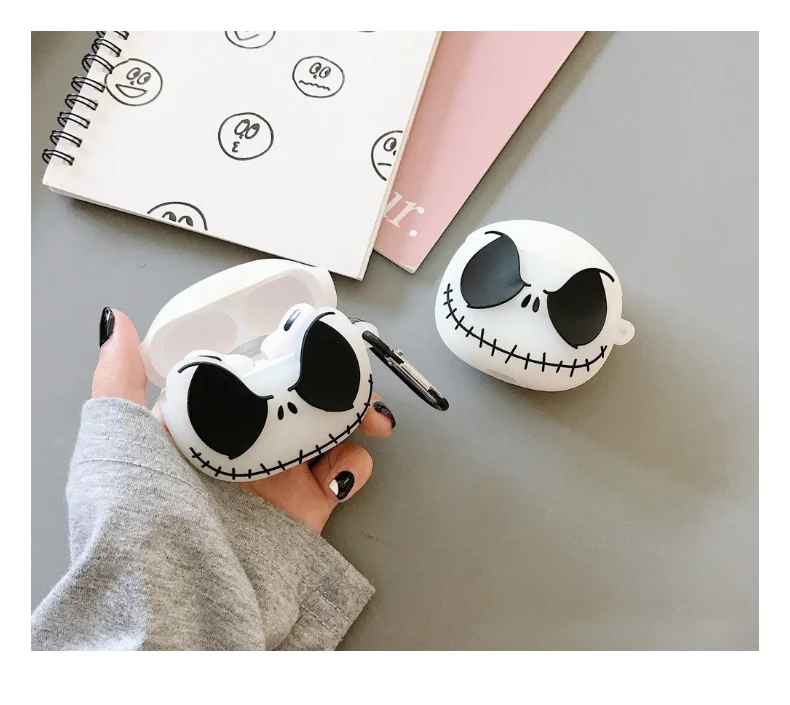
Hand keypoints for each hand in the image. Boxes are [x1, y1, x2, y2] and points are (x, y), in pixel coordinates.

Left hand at [93, 308, 395, 533]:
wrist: (186, 592)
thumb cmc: (147, 510)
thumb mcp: (123, 437)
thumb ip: (118, 379)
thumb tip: (115, 319)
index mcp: (209, 421)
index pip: (253, 373)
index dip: (285, 351)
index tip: (311, 338)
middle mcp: (248, 443)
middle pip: (303, 396)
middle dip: (336, 381)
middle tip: (357, 378)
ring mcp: (282, 473)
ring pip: (332, 427)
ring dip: (355, 414)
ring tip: (372, 418)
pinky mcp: (309, 504)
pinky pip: (346, 472)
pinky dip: (355, 465)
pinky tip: (341, 472)